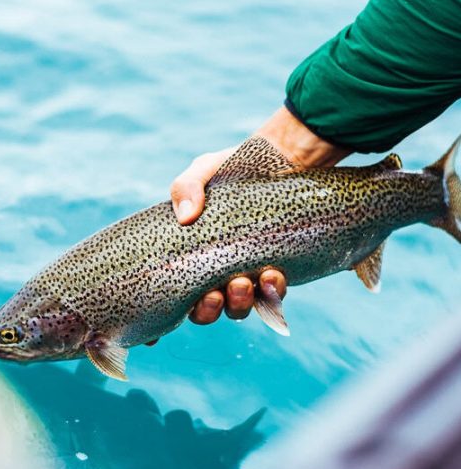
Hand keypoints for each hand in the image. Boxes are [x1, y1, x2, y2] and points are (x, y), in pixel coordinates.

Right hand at [170, 105, 349, 324]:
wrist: (284, 159)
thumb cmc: (236, 167)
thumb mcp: (204, 170)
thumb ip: (186, 186)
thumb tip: (185, 217)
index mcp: (196, 254)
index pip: (183, 293)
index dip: (184, 308)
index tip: (188, 303)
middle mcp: (220, 270)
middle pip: (210, 309)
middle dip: (211, 309)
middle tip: (217, 292)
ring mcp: (250, 272)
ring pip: (242, 307)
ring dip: (240, 303)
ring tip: (245, 282)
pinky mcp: (277, 269)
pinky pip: (274, 294)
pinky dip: (272, 291)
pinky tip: (273, 275)